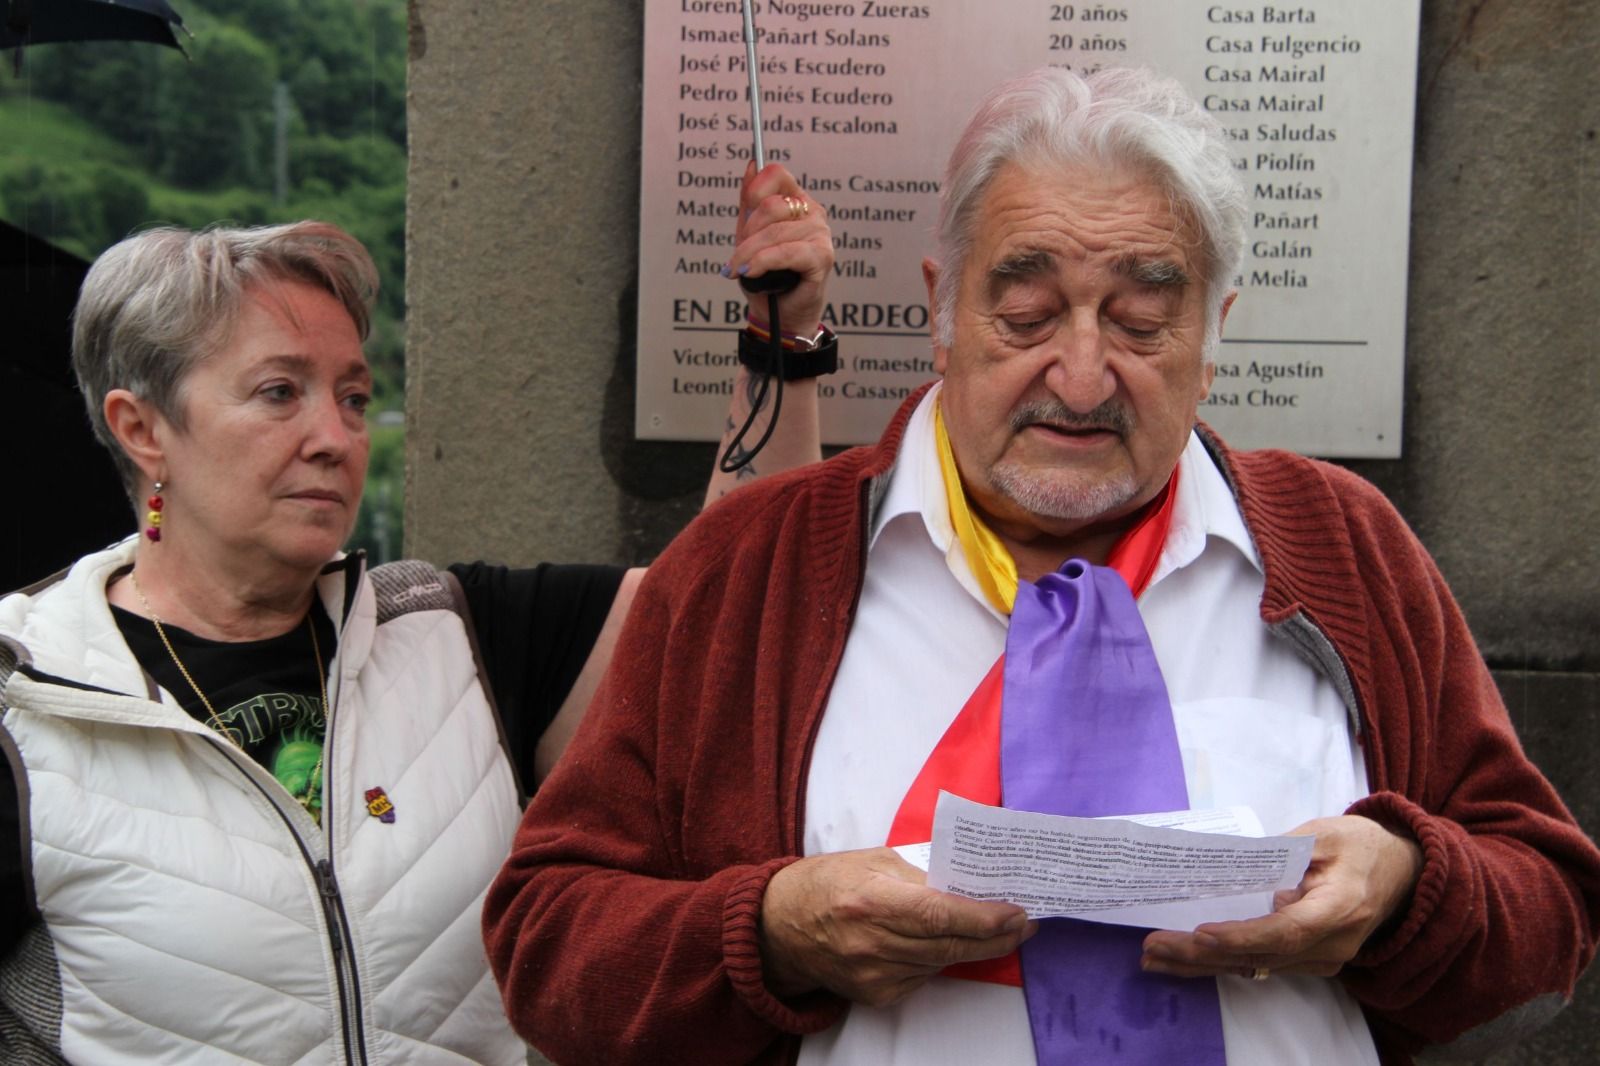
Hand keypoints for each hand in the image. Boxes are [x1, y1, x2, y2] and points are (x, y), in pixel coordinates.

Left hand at [726, 161, 833, 335]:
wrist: (777, 315)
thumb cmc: (766, 276)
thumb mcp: (749, 235)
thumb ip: (749, 202)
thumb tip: (750, 165)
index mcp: (796, 201)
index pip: (776, 173)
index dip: (755, 189)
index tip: (744, 213)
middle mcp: (812, 212)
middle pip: (770, 206)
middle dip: (746, 233)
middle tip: (737, 256)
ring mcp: (820, 233)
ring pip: (774, 232)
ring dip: (748, 254)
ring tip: (738, 270)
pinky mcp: (822, 257)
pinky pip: (786, 252)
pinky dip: (762, 262)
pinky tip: (750, 272)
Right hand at [760, 847, 1034, 1006]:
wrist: (781, 925)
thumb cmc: (828, 882)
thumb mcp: (873, 859)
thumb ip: (920, 870)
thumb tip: (970, 881)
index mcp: (871, 899)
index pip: (939, 914)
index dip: (983, 917)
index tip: (1016, 913)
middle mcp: (871, 942)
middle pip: (948, 944)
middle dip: (995, 937)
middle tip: (1024, 924)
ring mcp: (871, 974)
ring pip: (941, 962)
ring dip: (972, 947)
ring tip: (997, 930)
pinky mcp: (873, 995)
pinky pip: (923, 977)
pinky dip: (939, 959)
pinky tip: (944, 943)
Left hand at [1140, 815, 1422, 979]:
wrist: (1403, 872)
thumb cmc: (1362, 845)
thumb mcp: (1324, 833)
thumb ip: (1282, 852)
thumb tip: (1233, 868)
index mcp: (1340, 908)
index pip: (1286, 931)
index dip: (1243, 935)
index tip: (1202, 933)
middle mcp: (1332, 944)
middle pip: (1261, 955)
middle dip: (1203, 954)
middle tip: (1154, 946)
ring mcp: (1322, 959)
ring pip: (1255, 966)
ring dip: (1202, 963)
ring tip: (1153, 957)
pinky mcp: (1308, 960)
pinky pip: (1260, 965)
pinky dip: (1220, 963)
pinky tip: (1182, 963)